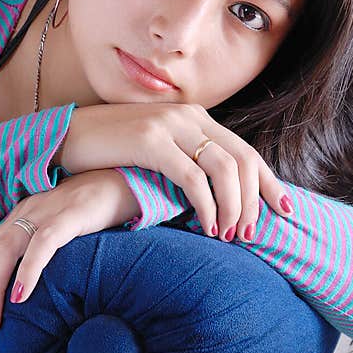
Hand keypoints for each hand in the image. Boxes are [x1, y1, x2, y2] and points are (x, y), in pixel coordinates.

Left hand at [0, 168, 139, 349]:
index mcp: (19, 218)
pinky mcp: (71, 213)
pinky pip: (43, 242)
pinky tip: (21, 295)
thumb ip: (38, 251)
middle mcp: (25, 213)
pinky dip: (27, 270)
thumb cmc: (94, 212)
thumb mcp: (57, 230)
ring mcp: (46, 211)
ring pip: (3, 250)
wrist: (126, 179)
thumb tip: (27, 294)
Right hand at [54, 103, 293, 243]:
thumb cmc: (111, 150)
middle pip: (244, 160)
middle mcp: (190, 116)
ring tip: (229, 236)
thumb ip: (186, 159)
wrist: (66, 136)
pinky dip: (206, 206)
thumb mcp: (157, 148)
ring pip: (225, 169)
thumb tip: (216, 194)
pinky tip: (205, 228)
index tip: (285, 210)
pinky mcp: (151, 142)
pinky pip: (193, 179)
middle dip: (253, 202)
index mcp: (196, 117)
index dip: (269, 183)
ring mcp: (171, 126)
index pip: (246, 151)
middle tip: (249, 235)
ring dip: (233, 207)